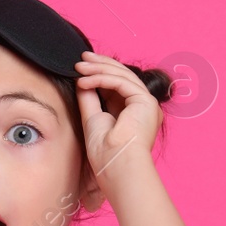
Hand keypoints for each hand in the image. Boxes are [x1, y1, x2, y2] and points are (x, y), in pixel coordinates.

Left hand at [74, 51, 160, 192]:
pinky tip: (84, 81)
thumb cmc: (106, 153)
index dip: (100, 73)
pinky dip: (101, 79)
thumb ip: (90, 99)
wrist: (116, 167)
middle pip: (122, 77)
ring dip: (98, 69)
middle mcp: (143, 107)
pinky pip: (121, 82)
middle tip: (81, 58)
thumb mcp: (93, 119)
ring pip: (122, 76)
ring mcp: (147, 104)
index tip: (81, 67)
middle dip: (100, 64)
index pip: (117, 86)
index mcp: (134, 113)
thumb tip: (81, 81)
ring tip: (78, 68)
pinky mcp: (146, 102)